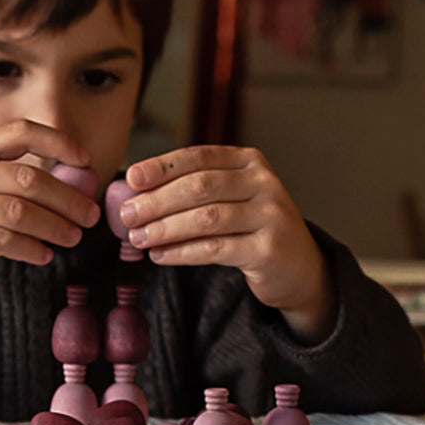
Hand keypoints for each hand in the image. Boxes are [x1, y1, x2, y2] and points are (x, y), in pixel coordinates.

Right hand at [0, 120, 100, 331]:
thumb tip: (55, 183)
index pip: (19, 132)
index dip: (58, 142)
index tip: (85, 160)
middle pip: (29, 177)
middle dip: (68, 198)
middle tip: (89, 216)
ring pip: (21, 211)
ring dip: (55, 226)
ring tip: (73, 238)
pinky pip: (4, 241)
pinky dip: (31, 249)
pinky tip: (43, 256)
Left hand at [121, 146, 335, 341]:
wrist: (297, 266)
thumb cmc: (250, 228)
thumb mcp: (230, 198)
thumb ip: (192, 189)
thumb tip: (134, 192)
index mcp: (249, 161)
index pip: (199, 157)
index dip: (162, 166)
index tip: (132, 178)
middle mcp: (263, 183)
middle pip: (200, 186)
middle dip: (157, 201)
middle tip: (127, 215)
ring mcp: (271, 215)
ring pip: (206, 218)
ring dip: (165, 228)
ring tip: (138, 238)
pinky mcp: (269, 249)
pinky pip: (216, 249)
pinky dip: (182, 252)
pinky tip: (160, 255)